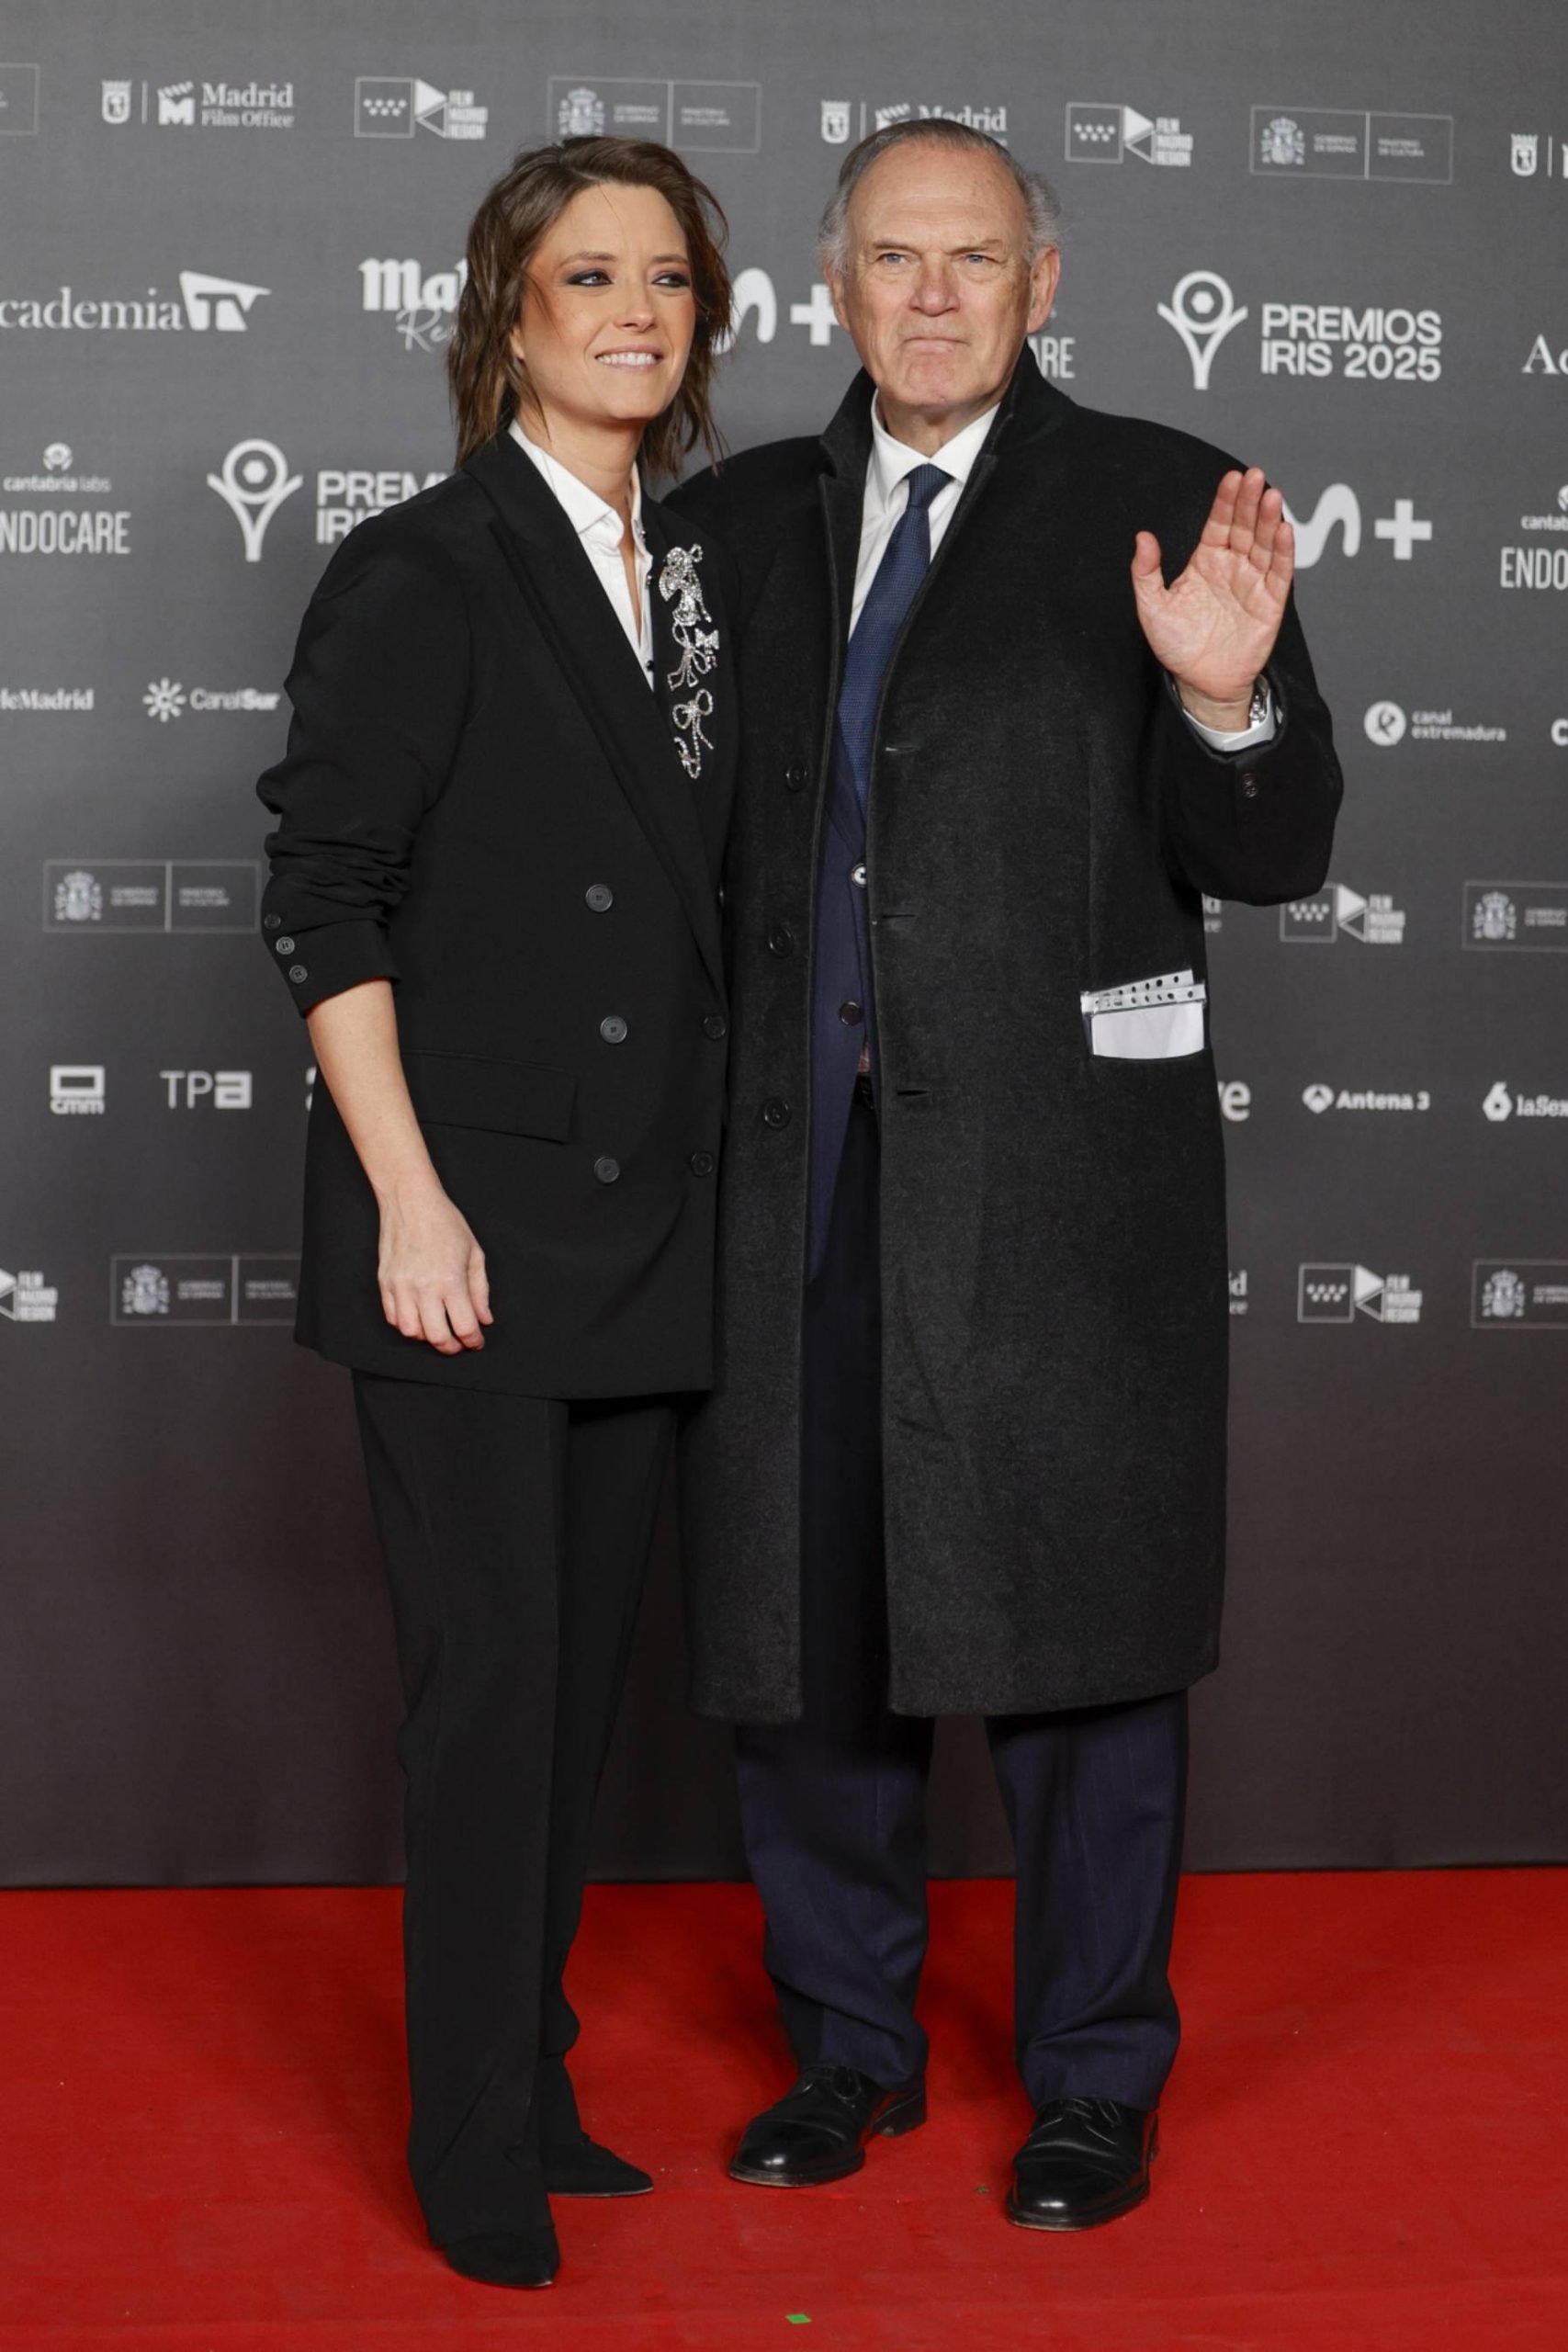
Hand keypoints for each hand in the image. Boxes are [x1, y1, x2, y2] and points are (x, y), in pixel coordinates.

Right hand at [377, 1183, 491, 1353]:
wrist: (410, 1201)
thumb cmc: (445, 1222)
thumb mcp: (474, 1253)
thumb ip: (480, 1290)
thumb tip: (484, 1319)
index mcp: (451, 1280)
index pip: (464, 1327)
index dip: (473, 1341)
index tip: (476, 1342)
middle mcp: (424, 1288)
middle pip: (437, 1337)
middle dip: (452, 1347)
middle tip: (459, 1344)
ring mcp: (401, 1287)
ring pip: (411, 1332)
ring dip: (427, 1337)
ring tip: (438, 1329)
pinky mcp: (385, 1283)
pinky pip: (393, 1318)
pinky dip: (407, 1325)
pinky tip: (419, 1318)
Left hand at [1131, 466, 1293, 724]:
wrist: (1200, 682)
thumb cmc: (1176, 645)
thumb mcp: (1152, 608)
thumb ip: (1146, 573)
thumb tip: (1142, 537)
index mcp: (1207, 561)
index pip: (1219, 523)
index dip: (1226, 501)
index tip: (1232, 479)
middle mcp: (1233, 566)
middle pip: (1245, 527)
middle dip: (1250, 502)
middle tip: (1256, 476)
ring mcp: (1253, 583)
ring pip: (1264, 545)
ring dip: (1269, 521)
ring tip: (1272, 497)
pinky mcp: (1270, 604)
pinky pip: (1280, 574)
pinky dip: (1283, 553)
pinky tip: (1284, 532)